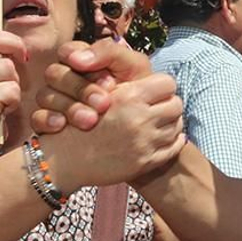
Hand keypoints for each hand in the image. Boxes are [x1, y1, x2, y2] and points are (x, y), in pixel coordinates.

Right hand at [30, 40, 153, 133]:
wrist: (143, 129)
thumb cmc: (139, 94)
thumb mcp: (133, 68)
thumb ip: (110, 53)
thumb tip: (77, 59)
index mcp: (84, 61)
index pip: (68, 51)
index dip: (83, 61)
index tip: (108, 83)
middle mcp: (66, 78)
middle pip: (55, 73)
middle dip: (80, 89)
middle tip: (104, 104)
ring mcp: (55, 100)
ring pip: (45, 95)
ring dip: (69, 106)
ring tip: (90, 121)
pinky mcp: (48, 122)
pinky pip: (37, 117)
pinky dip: (49, 120)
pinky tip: (63, 126)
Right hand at [36, 70, 184, 188]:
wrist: (64, 159)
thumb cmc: (76, 121)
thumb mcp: (98, 92)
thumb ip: (124, 82)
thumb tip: (148, 77)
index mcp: (130, 96)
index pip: (167, 83)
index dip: (161, 85)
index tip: (153, 90)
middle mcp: (140, 119)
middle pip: (177, 104)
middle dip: (167, 104)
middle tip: (157, 107)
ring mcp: (145, 143)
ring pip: (177, 125)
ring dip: (169, 122)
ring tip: (157, 122)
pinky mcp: (146, 162)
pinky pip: (174, 147)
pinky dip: (171, 141)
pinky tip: (159, 138)